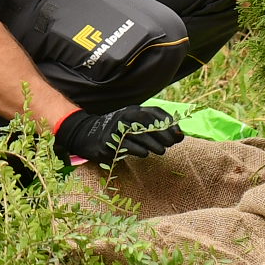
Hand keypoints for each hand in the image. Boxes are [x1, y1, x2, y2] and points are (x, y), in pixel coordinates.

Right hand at [53, 103, 186, 164]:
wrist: (86, 135)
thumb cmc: (115, 133)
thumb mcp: (132, 126)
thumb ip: (151, 129)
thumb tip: (176, 136)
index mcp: (133, 110)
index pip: (156, 112)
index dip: (170, 122)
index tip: (179, 133)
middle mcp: (126, 116)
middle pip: (150, 122)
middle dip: (164, 133)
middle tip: (172, 143)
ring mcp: (117, 128)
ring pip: (141, 135)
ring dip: (155, 144)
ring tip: (162, 151)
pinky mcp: (111, 141)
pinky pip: (129, 146)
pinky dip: (141, 150)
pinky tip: (145, 154)